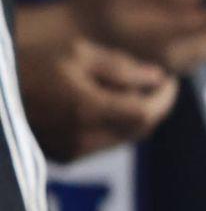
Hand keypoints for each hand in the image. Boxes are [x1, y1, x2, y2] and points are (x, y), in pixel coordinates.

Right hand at [19, 34, 177, 161]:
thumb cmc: (32, 64)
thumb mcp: (77, 53)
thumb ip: (122, 67)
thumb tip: (158, 77)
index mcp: (88, 110)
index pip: (145, 113)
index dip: (165, 98)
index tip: (169, 80)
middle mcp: (84, 138)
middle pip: (139, 129)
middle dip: (154, 107)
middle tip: (157, 85)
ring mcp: (74, 152)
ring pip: (124, 139)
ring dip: (136, 118)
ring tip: (132, 92)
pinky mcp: (65, 157)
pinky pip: (105, 144)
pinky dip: (115, 127)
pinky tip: (109, 106)